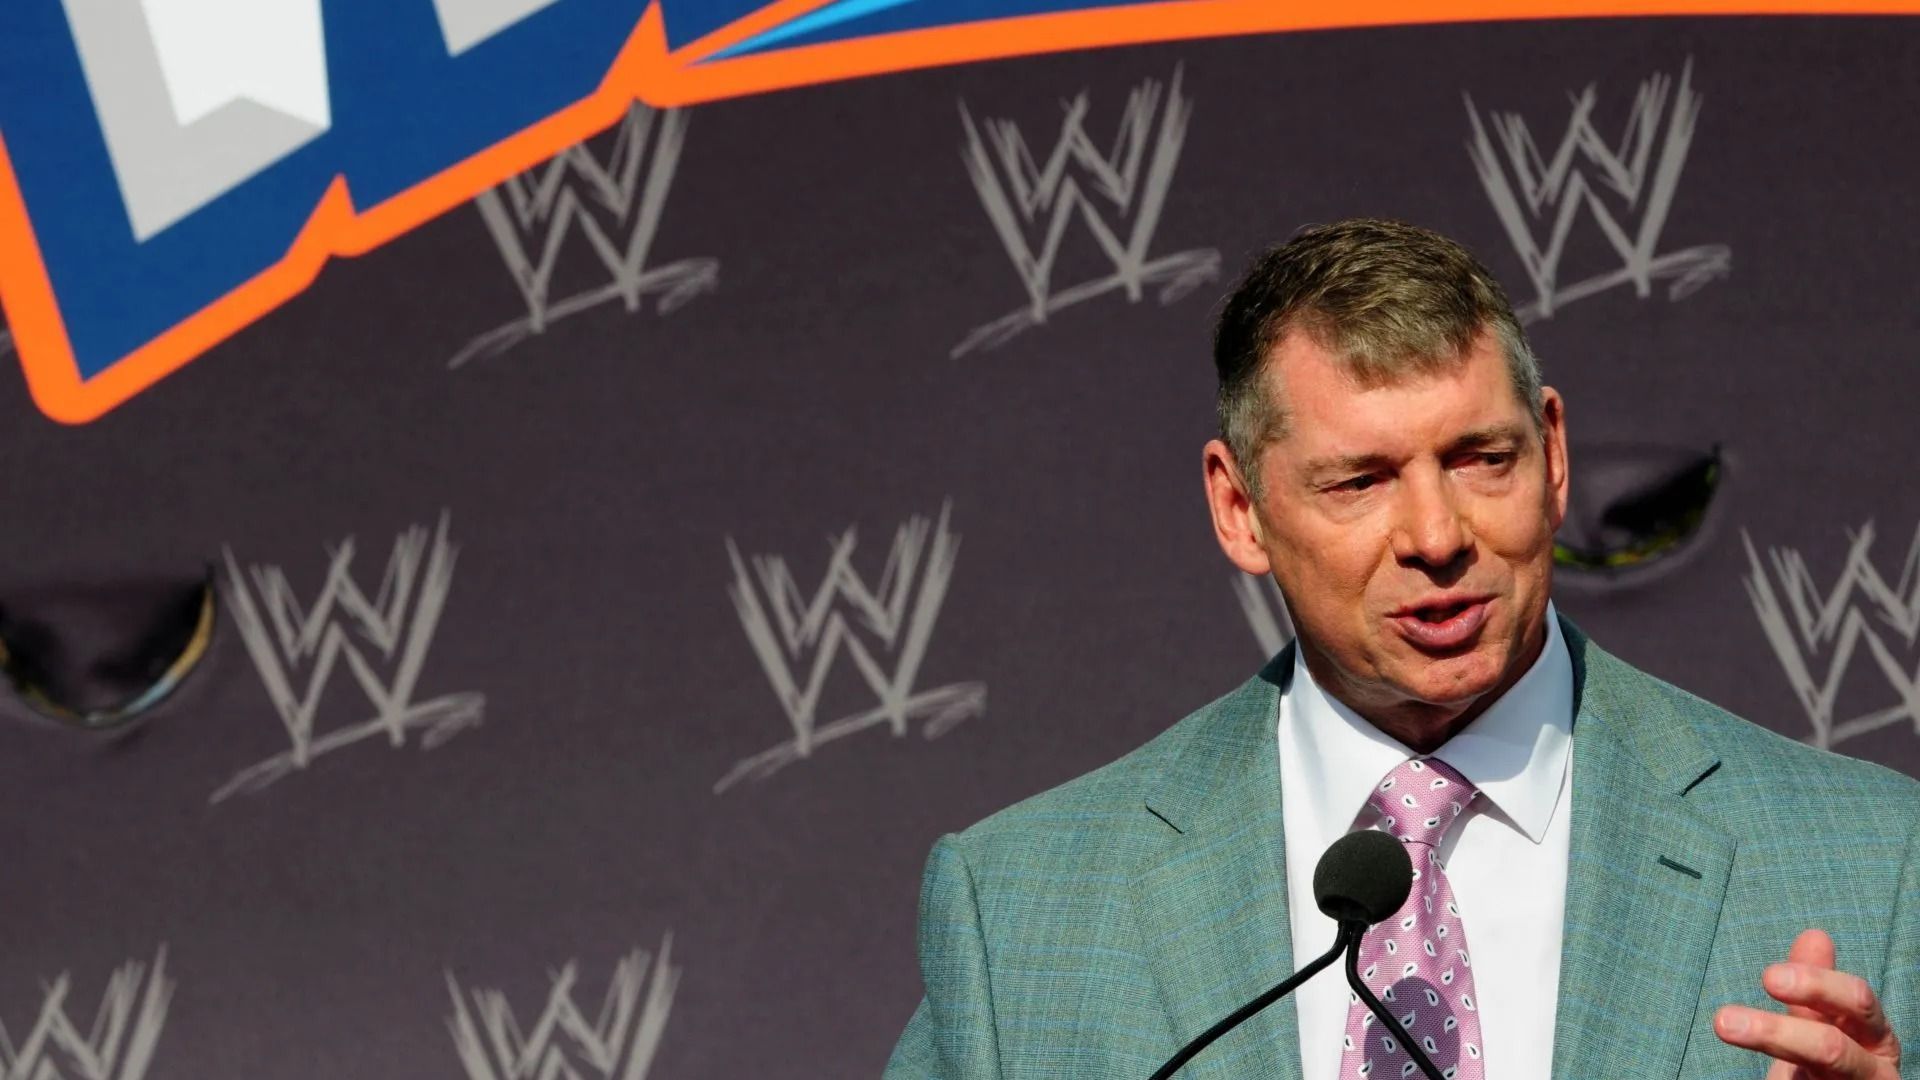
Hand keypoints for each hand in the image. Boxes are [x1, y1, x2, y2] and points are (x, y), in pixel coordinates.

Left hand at [1714, 928, 1900, 1078]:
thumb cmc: (1833, 1060)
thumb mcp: (1823, 1020)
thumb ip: (1816, 985)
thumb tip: (1814, 935)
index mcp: (1874, 1035)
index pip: (1855, 1001)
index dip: (1816, 986)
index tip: (1769, 976)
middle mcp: (1874, 1069)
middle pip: (1831, 1048)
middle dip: (1777, 1032)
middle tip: (1724, 1020)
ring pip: (1820, 1066)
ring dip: (1768, 1045)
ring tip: (1724, 1029)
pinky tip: (1758, 1074)